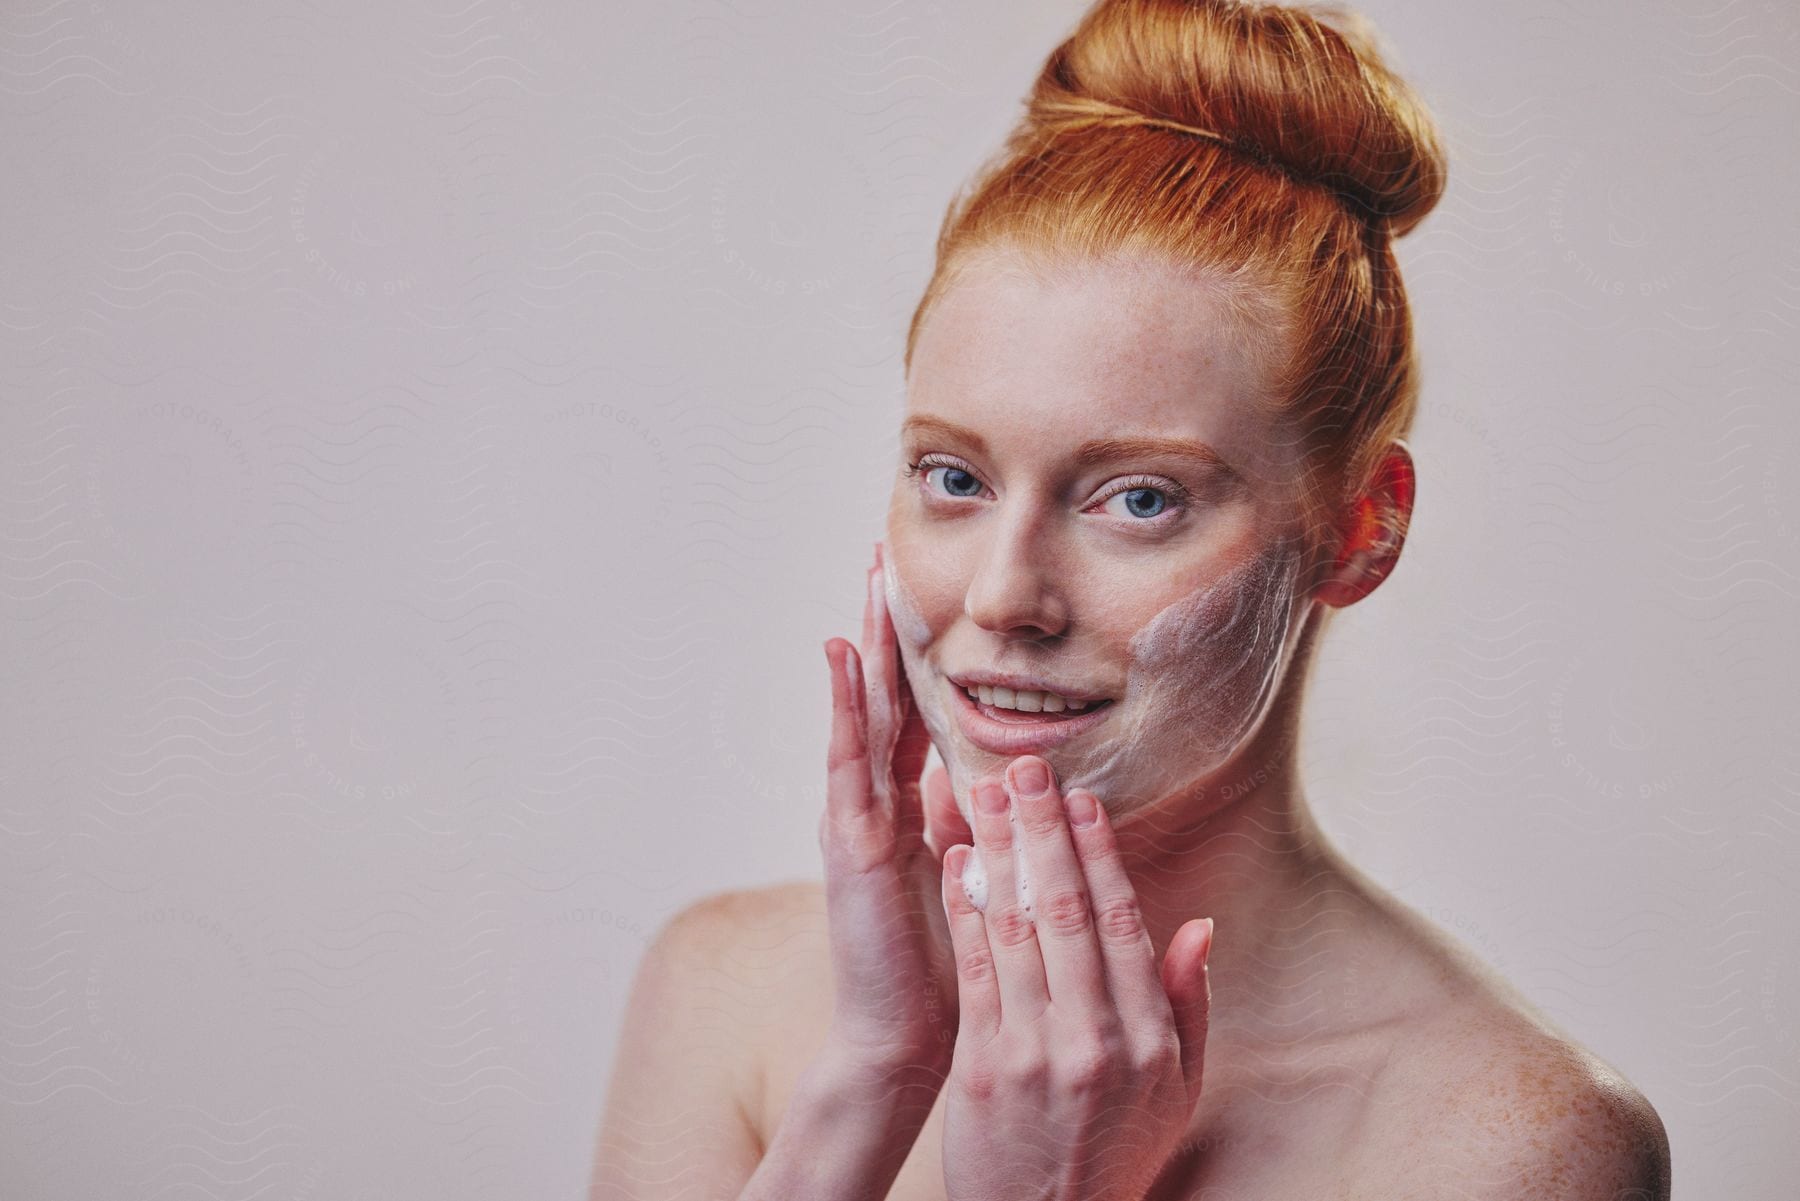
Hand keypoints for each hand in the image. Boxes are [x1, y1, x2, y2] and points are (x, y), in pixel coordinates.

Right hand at [819, 541, 972, 1076]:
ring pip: (862, 710)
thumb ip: (962, 823)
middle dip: (884, 626)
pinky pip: (849, 755)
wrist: (909, 1037)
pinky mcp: (851, 839)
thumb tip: (981, 775)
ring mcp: (855, 817)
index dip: (913, 654)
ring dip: (866, 641)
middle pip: (881, 696)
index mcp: (903, 810)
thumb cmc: (942, 965)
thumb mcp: (965, 874)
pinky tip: (842, 650)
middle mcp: (872, 803)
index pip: (909, 713)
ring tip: (867, 577)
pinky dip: (845, 700)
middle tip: (884, 554)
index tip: (916, 591)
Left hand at [938, 756, 1213, 1200]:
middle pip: (1064, 910)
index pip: (1121, 921)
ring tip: (983, 792)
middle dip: (1042, 829)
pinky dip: (963, 907)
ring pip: (1014, 927)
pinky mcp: (980, 1064)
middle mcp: (1092, 1037)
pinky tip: (956, 860)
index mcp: (1145, 1037)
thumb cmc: (1116, 1152)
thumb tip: (1197, 925)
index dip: (1097, 852)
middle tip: (1023, 767)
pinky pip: (971, 968)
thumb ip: (1188, 1005)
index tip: (1080, 796)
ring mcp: (1032, 1051)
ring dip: (998, 850)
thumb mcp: (1177, 1091)